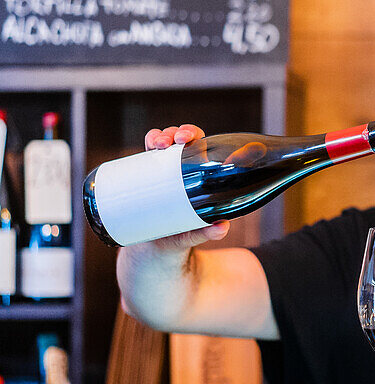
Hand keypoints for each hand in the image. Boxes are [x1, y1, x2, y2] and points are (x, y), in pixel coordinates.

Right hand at [141, 123, 228, 248]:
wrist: (154, 250)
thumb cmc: (181, 236)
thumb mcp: (193, 234)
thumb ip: (208, 232)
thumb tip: (223, 226)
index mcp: (198, 174)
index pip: (199, 145)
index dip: (195, 135)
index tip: (190, 140)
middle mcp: (179, 167)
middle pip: (178, 140)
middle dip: (173, 133)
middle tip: (169, 143)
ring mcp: (160, 170)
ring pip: (158, 143)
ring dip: (157, 136)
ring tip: (157, 145)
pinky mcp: (143, 176)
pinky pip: (143, 156)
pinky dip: (145, 145)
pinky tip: (146, 145)